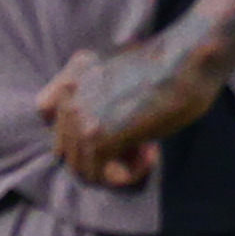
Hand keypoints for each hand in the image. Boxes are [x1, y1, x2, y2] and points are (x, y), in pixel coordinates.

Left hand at [37, 29, 222, 188]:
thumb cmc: (170, 60)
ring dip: (116, 166)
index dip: (75, 127)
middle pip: (68, 146)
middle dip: (103, 152)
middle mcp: (69, 96)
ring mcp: (81, 119)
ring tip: (148, 151)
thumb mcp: (120, 63)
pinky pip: (103, 176)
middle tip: (139, 144)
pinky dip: (129, 174)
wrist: (189, 59)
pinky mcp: (100, 139)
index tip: (108, 129)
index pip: (46, 111)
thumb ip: (99, 88)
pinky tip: (153, 154)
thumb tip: (106, 129)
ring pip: (83, 167)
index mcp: (72, 74)